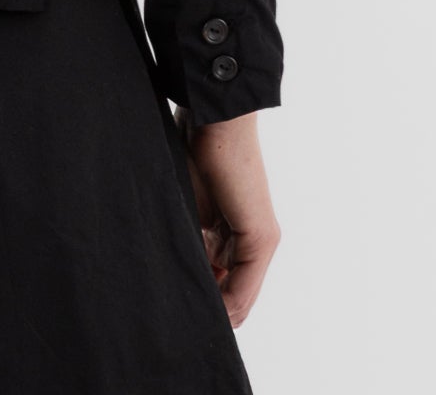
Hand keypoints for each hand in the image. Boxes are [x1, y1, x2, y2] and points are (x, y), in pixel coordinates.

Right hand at [175, 107, 280, 327]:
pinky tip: (204, 309)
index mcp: (232, 235)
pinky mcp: (260, 237)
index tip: (175, 307)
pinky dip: (225, 305)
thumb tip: (175, 273)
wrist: (213, 120)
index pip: (222, 286)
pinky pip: (244, 289)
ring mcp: (260, 242)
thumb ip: (189, 239)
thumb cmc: (192, 151)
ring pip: (238, 298)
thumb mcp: (185, 206)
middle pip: (231, 297)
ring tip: (182, 313)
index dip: (202, 300)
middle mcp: (251, 243)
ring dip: (213, 309)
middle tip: (176, 315)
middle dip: (206, 308)